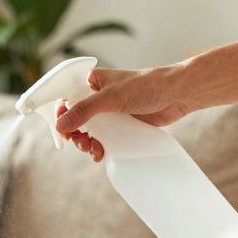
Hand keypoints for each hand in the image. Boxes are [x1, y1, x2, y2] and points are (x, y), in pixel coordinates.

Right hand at [54, 63, 197, 160]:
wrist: (177, 94)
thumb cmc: (146, 86)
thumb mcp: (111, 97)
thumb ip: (84, 110)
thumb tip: (60, 125)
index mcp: (92, 83)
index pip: (67, 99)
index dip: (61, 115)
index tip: (61, 131)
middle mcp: (99, 97)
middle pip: (76, 119)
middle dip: (74, 133)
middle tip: (79, 143)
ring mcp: (111, 113)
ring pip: (89, 131)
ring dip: (86, 143)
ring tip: (91, 150)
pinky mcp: (122, 126)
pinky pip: (104, 139)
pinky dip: (99, 148)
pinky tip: (100, 154)